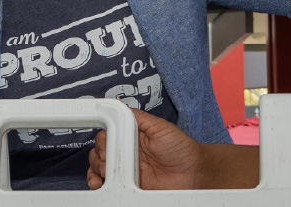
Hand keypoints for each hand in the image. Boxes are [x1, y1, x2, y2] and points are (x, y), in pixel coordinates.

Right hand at [87, 107, 204, 189]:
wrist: (194, 173)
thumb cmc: (181, 148)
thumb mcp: (159, 126)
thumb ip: (137, 117)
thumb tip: (117, 104)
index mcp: (131, 136)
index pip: (107, 135)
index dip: (103, 140)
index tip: (105, 145)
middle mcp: (126, 152)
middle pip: (100, 152)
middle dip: (98, 155)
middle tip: (107, 159)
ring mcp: (127, 170)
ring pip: (100, 168)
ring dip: (96, 169)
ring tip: (103, 173)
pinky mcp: (129, 186)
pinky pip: (110, 185)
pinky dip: (100, 183)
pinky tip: (100, 182)